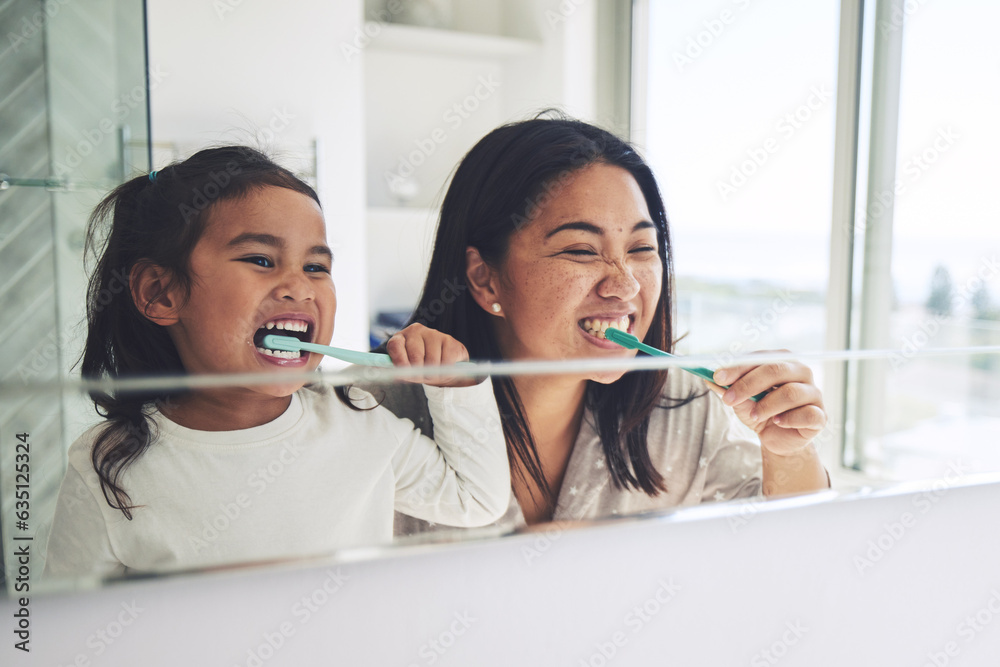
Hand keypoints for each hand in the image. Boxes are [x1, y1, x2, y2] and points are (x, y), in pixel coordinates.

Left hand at [385, 323, 475, 386]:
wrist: (443, 366)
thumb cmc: (421, 367)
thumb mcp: (409, 371)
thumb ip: (403, 372)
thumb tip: (400, 375)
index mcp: (400, 338)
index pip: (395, 345)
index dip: (399, 361)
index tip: (404, 373)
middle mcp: (415, 331)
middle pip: (415, 354)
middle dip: (419, 371)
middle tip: (423, 377)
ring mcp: (433, 333)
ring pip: (432, 360)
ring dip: (434, 373)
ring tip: (434, 373)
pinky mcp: (448, 339)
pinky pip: (446, 360)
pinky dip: (446, 370)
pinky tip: (444, 367)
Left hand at [705, 351, 825, 455]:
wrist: (779, 440)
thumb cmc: (761, 413)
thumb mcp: (740, 401)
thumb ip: (727, 389)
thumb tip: (708, 378)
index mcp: (782, 361)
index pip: (759, 358)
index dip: (738, 367)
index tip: (717, 377)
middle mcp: (801, 372)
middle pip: (776, 370)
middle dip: (748, 384)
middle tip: (728, 399)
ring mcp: (814, 394)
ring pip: (791, 392)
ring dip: (766, 405)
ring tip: (753, 415)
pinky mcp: (820, 416)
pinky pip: (807, 414)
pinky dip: (788, 419)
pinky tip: (777, 422)